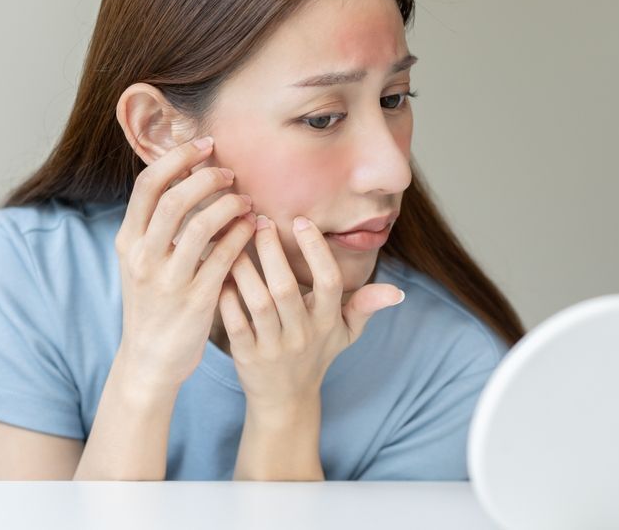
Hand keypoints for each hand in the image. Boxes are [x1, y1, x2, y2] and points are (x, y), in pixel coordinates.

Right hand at [114, 136, 256, 390]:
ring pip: (201, 225)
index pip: (147, 185)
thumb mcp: (141, 262)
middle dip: (207, 177)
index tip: (204, 146)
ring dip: (229, 205)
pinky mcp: (196, 300)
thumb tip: (184, 178)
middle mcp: (143, 257)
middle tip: (229, 172)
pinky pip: (223, 257)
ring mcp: (168, 280)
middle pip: (174, 199)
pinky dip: (241, 236)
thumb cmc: (152, 304)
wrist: (149, 360)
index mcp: (128, 242)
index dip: (176, 158)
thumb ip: (156, 226)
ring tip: (245, 201)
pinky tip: (253, 227)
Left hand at [217, 214, 404, 408]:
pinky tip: (219, 272)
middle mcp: (303, 334)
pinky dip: (226, 296)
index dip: (316, 250)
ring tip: (234, 239)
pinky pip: (234, 321)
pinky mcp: (247, 356)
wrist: (286, 399)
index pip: (329, 281)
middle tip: (260, 220)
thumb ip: (367, 306)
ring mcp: (274, 347)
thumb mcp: (346, 333)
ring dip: (244, 268)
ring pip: (258, 302)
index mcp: (328, 321)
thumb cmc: (317, 354)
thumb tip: (399, 291)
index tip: (301, 221)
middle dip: (272, 250)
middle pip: (286, 287)